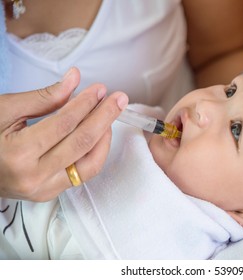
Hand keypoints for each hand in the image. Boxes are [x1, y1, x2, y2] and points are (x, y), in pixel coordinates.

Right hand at [0, 68, 128, 201]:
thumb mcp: (5, 110)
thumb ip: (43, 97)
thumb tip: (74, 79)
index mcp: (18, 154)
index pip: (65, 124)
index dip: (86, 104)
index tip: (100, 89)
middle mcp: (34, 177)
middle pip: (82, 143)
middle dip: (104, 117)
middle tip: (119, 98)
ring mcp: (44, 190)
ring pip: (90, 164)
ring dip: (105, 137)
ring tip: (110, 115)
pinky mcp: (50, 194)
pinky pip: (83, 173)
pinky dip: (96, 152)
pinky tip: (99, 133)